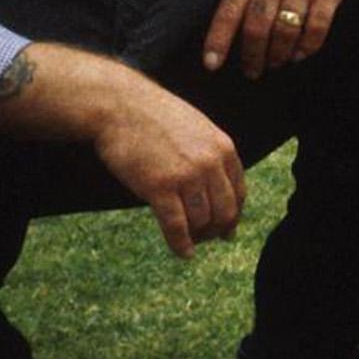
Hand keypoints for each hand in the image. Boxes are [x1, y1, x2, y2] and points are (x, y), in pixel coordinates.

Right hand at [92, 82, 245, 257]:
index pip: (239, 192)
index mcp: (223, 149)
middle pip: (225, 211)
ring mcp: (186, 176)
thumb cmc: (154, 117)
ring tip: (190, 242)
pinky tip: (183, 253)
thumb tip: (218, 186)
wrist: (119, 105)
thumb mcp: (197, 128)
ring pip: (202, 221)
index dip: (234, 215)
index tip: (228, 229)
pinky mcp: (160, 187)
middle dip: (218, 230)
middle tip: (207, 239)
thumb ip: (211, 155)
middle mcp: (210, 164)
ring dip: (198, 237)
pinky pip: (177, 226)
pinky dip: (181, 244)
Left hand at [204, 0, 358, 77]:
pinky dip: (306, 47)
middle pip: (257, 28)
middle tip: (252, 72)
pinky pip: (316, 29)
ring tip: (276, 63)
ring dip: (278, 55)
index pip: (229, 11)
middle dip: (252, 56)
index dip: (219, 39)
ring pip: (285, 33)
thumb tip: (235, 21)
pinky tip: (300, 54)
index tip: (211, 65)